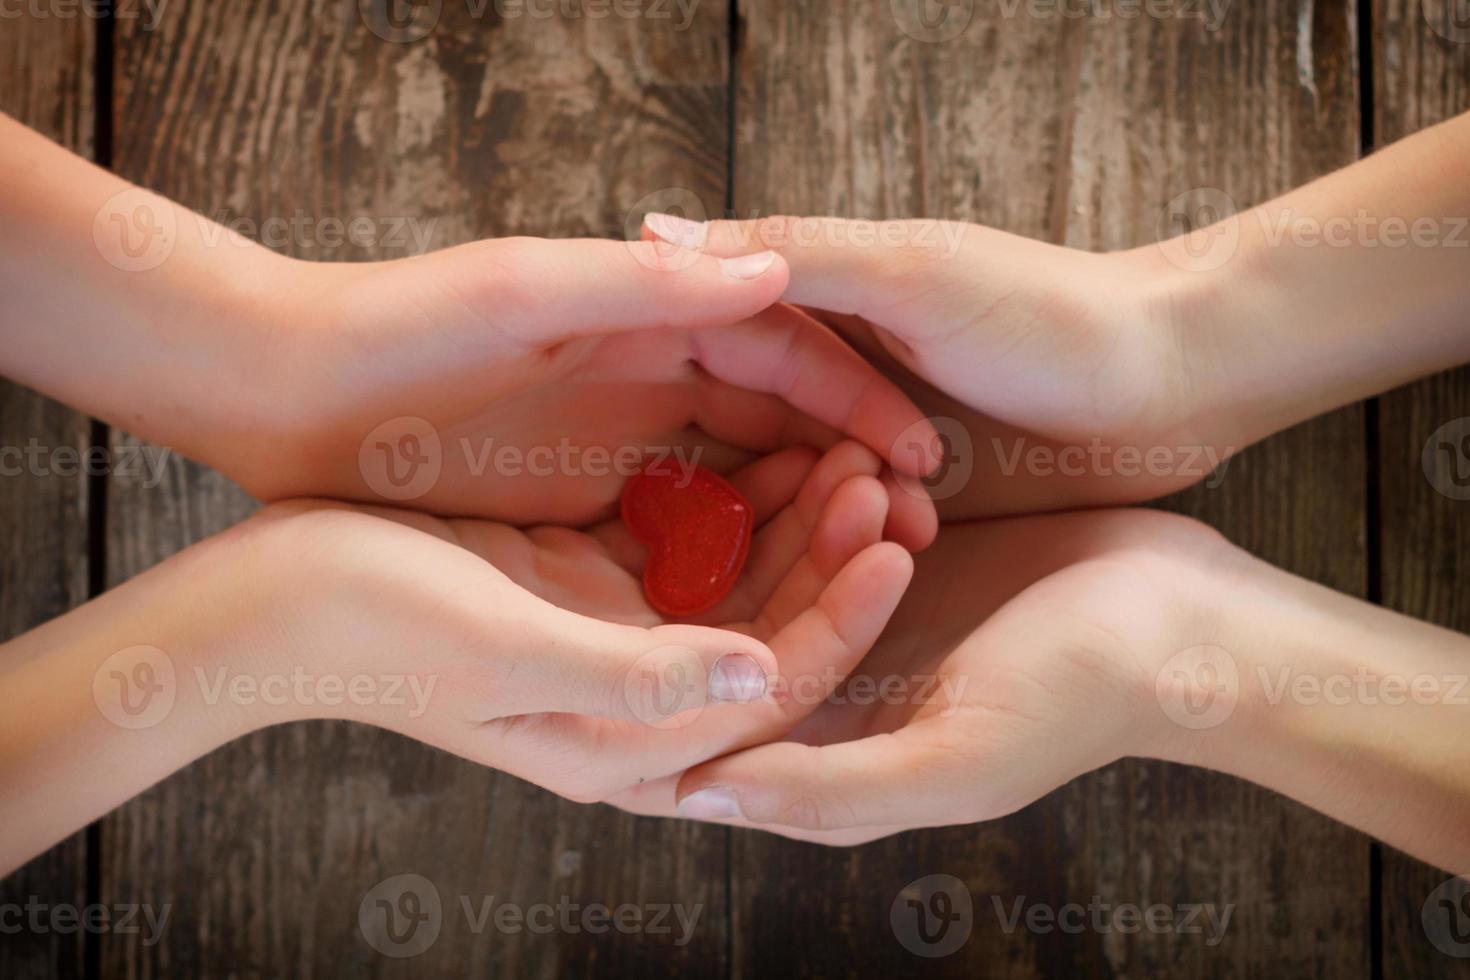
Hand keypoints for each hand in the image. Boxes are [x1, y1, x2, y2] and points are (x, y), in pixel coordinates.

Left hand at [236, 238, 940, 545]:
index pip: (786, 352)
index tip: (924, 457)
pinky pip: (680, 534)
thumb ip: (649, 287)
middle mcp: (650, 376)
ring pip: (739, 485)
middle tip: (911, 531)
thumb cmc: (401, 328)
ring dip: (801, 523)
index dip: (860, 402)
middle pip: (780, 423)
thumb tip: (781, 270)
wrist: (288, 393)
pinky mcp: (585, 501)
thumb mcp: (525, 294)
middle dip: (848, 472)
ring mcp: (620, 443)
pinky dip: (728, 559)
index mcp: (651, 314)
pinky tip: (767, 601)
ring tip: (862, 570)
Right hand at [295, 440, 918, 802]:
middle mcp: (629, 700)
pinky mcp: (585, 585)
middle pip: (768, 634)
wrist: (265, 598)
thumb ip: (633, 674)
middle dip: (834, 561)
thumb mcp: (502, 648)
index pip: (766, 691)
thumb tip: (759, 678)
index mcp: (617, 744)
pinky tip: (774, 443)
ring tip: (849, 452)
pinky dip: (734, 499)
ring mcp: (610, 639)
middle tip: (886, 477)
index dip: (839, 619)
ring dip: (796, 523)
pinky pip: (687, 542)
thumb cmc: (368, 627)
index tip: (892, 541)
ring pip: (739, 582)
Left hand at [609, 508, 1469, 872]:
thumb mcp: (952, 761)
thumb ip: (824, 790)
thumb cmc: (1081, 700)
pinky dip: (847, 495)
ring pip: (791, 568)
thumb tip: (689, 797)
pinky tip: (861, 449)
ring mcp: (869, 628)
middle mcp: (838, 693)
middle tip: (788, 507)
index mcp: (833, 756)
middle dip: (767, 570)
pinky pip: (838, 530)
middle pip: (750, 631)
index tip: (659, 602)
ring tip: (847, 468)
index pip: (718, 726)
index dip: (683, 671)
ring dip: (810, 519)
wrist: (1184, 618)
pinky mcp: (900, 566)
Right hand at [644, 213, 1211, 517]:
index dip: (669, 393)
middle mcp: (828, 368)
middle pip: (743, 431)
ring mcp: (869, 435)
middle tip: (737, 526)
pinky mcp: (911, 493)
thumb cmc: (1048, 312)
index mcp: (815, 297)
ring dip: (815, 518)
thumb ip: (793, 256)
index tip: (633, 452)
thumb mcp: (911, 272)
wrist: (1172, 386)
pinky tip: (886, 556)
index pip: (708, 346)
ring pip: (799, 492)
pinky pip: (858, 529)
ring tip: (853, 529)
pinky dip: (864, 544)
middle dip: (750, 478)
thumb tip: (647, 232)